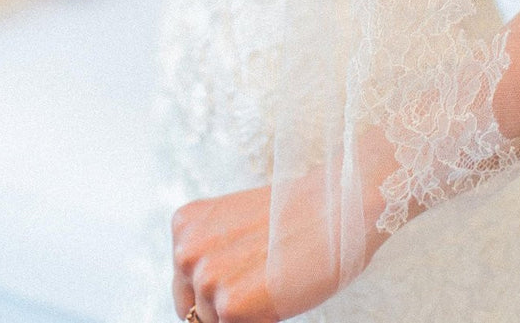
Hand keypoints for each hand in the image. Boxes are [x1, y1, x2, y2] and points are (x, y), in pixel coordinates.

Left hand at [171, 177, 344, 322]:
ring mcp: (206, 279)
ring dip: (244, 314)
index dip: (218, 290)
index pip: (185, 286)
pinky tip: (277, 293)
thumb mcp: (234, 224)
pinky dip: (261, 321)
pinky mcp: (230, 306)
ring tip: (272, 280)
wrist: (335, 208)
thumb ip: (212, 253)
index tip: (244, 279)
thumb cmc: (295, 216)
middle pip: (196, 310)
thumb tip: (198, 305)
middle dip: (227, 305)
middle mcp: (185, 251)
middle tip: (261, 280)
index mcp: (184, 225)